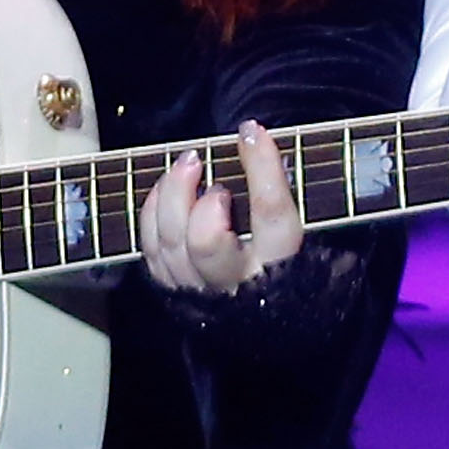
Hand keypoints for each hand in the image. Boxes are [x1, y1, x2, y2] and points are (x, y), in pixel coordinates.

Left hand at [138, 121, 305, 293]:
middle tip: (199, 162)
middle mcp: (238, 283)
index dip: (262, 169)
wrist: (266, 316)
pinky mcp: (175, 289)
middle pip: (204, 241)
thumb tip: (255, 140)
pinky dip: (152, 214)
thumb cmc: (282, 259)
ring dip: (169, 196)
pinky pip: (152, 250)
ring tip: (186, 165)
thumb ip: (279, 191)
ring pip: (171, 244)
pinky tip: (166, 190)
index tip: (251, 133)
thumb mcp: (295, 229)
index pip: (271, 214)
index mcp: (280, 265)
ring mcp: (201, 289)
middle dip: (193, 195)